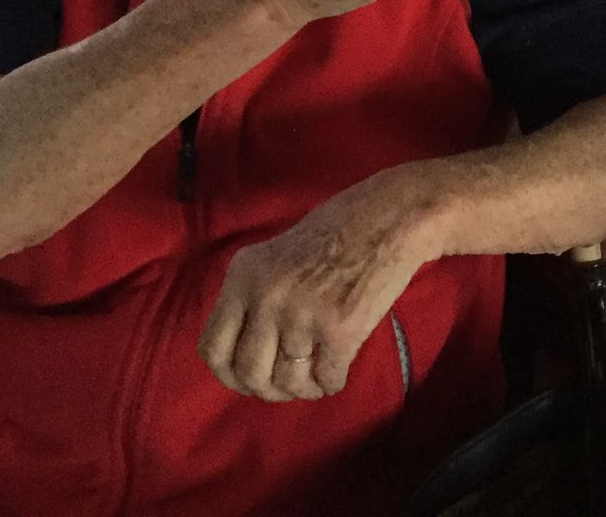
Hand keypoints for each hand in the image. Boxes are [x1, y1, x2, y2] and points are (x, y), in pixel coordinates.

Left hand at [199, 170, 433, 400]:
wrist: (392, 216)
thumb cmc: (338, 230)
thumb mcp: (275, 255)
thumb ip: (255, 296)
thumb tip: (246, 353)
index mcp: (244, 275)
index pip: (212, 347)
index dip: (228, 374)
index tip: (247, 379)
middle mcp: (267, 296)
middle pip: (249, 372)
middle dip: (268, 389)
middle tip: (287, 385)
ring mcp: (302, 314)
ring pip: (288, 381)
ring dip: (302, 389)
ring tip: (315, 379)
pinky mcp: (340, 328)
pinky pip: (326, 378)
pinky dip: (331, 383)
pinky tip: (337, 372)